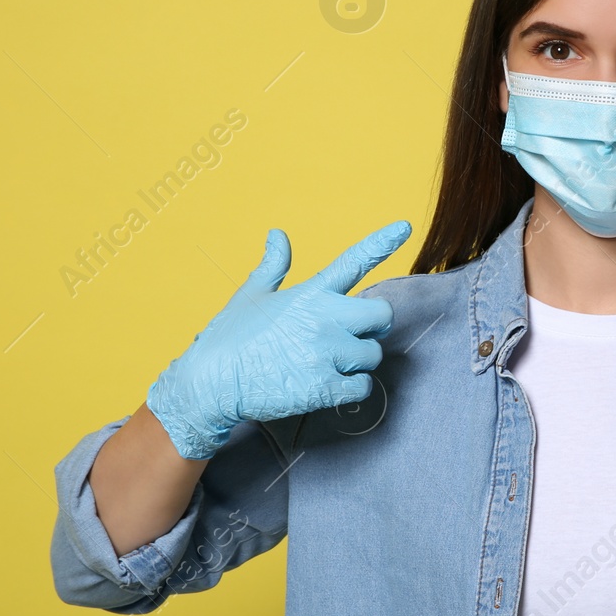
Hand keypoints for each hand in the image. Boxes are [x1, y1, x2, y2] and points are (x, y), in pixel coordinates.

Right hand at [146, 220, 411, 459]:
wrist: (211, 384)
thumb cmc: (229, 337)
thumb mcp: (250, 294)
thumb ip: (273, 265)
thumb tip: (277, 234)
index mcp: (310, 294)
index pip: (353, 261)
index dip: (382, 242)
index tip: (405, 227)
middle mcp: (325, 319)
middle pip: (382, 315)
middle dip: (374, 326)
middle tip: (353, 334)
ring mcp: (327, 354)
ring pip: (373, 354)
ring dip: (358, 361)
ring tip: (326, 363)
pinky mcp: (325, 387)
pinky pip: (363, 386)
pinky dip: (351, 388)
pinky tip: (328, 385)